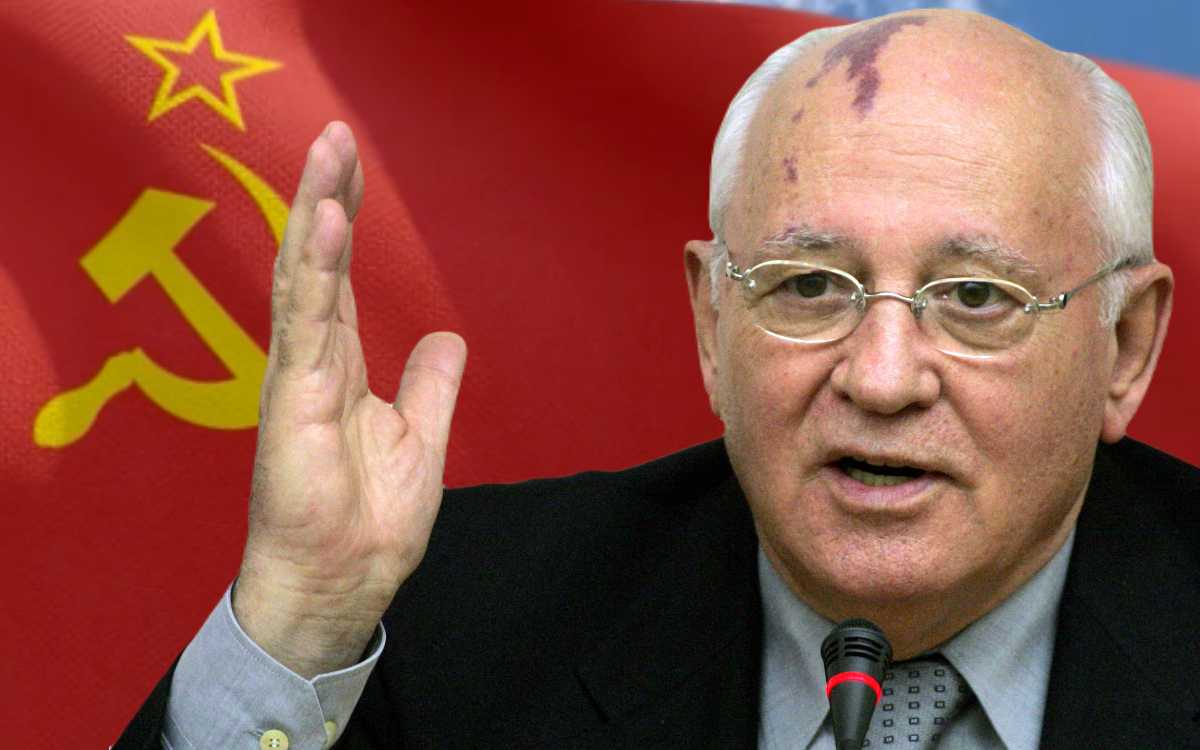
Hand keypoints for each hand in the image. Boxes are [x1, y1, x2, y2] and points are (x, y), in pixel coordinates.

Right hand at [232, 122, 466, 677]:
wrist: (344, 580)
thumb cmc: (368, 519)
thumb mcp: (418, 437)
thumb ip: (429, 385)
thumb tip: (446, 338)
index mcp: (339, 367)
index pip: (338, 277)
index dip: (344, 221)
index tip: (351, 166)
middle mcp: (312, 361)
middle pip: (317, 263)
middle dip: (325, 196)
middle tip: (334, 135)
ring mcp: (297, 376)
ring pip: (304, 278)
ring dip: (315, 212)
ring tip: (327, 153)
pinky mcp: (292, 399)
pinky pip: (305, 321)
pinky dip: (314, 268)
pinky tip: (325, 221)